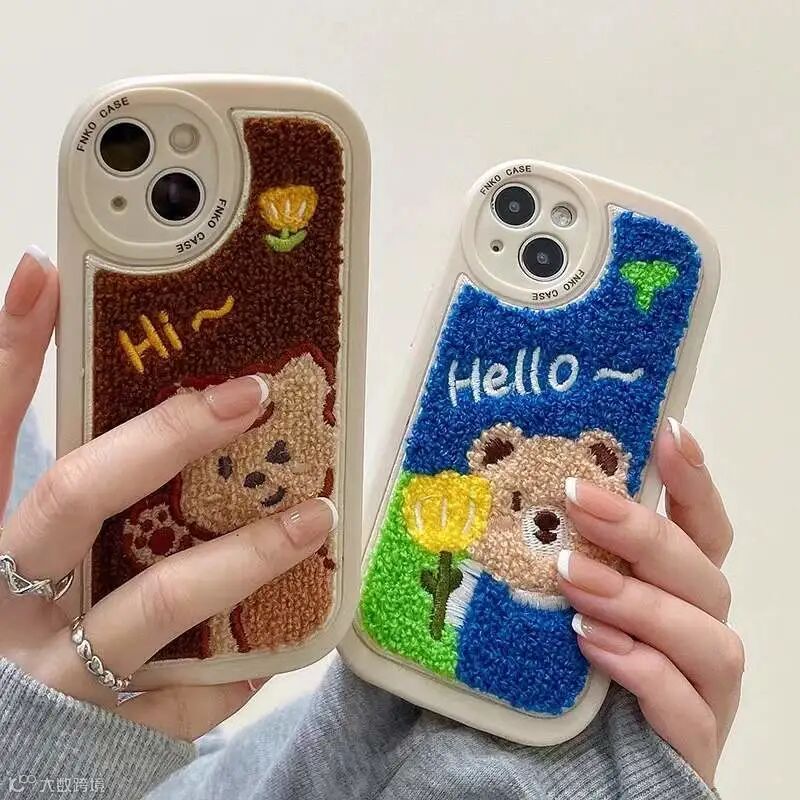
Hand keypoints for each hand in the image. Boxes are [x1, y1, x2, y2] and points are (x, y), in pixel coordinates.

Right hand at [0, 249, 335, 738]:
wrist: (17, 760)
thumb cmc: (34, 630)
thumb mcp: (41, 553)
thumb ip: (84, 490)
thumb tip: (151, 410)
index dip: (11, 351)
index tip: (48, 276)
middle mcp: (11, 602)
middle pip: (74, 495)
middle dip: (164, 436)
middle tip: (248, 395)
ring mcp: (65, 670)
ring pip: (159, 600)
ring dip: (246, 553)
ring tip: (316, 514)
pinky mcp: (121, 724)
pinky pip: (201, 685)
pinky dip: (253, 652)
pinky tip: (295, 623)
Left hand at [558, 420, 741, 786]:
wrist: (557, 772)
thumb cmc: (552, 671)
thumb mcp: (544, 602)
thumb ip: (543, 555)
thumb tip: (490, 484)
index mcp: (670, 591)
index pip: (700, 527)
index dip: (692, 480)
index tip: (667, 431)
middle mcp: (695, 630)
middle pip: (702, 571)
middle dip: (643, 531)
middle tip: (579, 498)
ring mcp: (701, 690)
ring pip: (706, 636)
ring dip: (638, 600)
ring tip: (572, 580)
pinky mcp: (689, 744)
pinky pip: (687, 707)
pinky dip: (642, 670)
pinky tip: (592, 646)